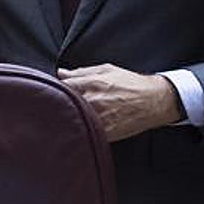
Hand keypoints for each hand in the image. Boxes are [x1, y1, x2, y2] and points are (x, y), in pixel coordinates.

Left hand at [57, 63, 181, 141]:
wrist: (154, 101)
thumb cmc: (130, 83)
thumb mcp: (106, 69)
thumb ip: (81, 72)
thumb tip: (60, 73)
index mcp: (91, 82)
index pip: (60, 85)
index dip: (52, 88)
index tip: (49, 91)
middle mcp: (92, 100)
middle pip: (63, 103)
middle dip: (56, 104)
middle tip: (50, 107)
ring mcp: (98, 118)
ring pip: (72, 120)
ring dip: (66, 119)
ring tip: (62, 118)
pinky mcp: (105, 133)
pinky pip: (85, 134)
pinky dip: (79, 132)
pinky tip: (77, 129)